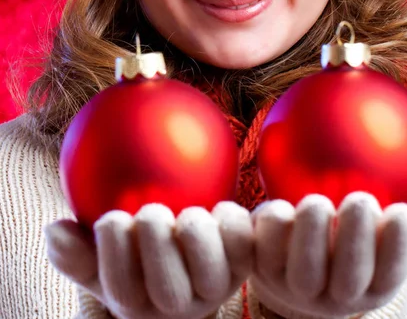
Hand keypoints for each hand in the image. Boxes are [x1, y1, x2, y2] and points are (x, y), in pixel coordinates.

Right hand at [44, 201, 253, 318]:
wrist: (195, 259)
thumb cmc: (141, 258)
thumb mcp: (104, 261)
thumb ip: (76, 253)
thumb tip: (54, 231)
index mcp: (143, 307)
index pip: (125, 292)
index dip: (115, 253)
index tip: (111, 218)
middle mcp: (182, 306)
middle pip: (168, 287)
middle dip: (154, 240)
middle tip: (149, 212)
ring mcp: (217, 285)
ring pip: (209, 265)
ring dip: (194, 229)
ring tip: (185, 214)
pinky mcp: (246, 261)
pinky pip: (241, 237)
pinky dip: (230, 217)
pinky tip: (218, 206)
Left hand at [250, 180, 406, 318]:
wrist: (292, 253)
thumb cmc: (351, 236)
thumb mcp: (384, 226)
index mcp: (370, 286)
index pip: (390, 274)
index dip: (399, 247)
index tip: (404, 212)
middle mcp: (334, 294)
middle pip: (348, 279)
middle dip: (357, 240)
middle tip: (361, 201)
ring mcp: (294, 285)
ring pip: (303, 271)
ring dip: (311, 236)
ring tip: (317, 203)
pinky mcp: (260, 266)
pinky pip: (262, 250)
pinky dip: (270, 228)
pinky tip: (277, 207)